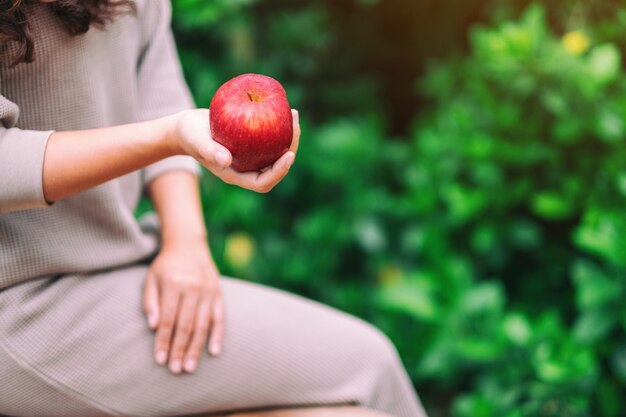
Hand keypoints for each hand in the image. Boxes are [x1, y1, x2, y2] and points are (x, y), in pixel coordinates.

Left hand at [143, 239, 223, 373]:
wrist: (189, 245)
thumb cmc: (166, 266)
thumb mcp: (151, 279)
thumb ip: (150, 302)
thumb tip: (153, 327)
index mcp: (174, 284)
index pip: (168, 319)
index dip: (164, 341)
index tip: (160, 360)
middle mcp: (193, 288)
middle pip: (186, 325)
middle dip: (180, 349)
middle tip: (176, 370)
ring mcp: (208, 291)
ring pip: (203, 324)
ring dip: (197, 348)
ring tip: (190, 367)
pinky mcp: (218, 294)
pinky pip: (220, 317)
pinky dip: (218, 335)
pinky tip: (214, 351)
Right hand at [172, 108, 299, 192]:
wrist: (187, 128)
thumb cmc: (189, 135)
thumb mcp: (196, 140)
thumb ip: (208, 151)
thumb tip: (226, 160)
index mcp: (237, 175)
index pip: (263, 182)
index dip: (279, 172)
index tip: (289, 154)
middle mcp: (247, 169)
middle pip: (276, 167)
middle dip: (290, 149)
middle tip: (295, 126)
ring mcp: (251, 157)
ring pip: (277, 152)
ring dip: (289, 136)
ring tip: (293, 114)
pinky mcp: (252, 143)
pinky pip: (271, 138)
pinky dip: (279, 125)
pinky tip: (283, 108)